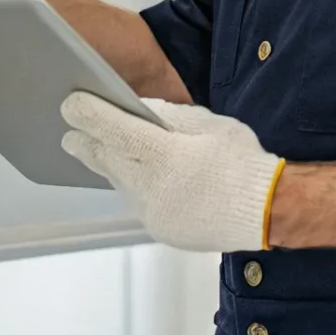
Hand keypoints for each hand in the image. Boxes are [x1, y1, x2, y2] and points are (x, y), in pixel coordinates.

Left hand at [60, 93, 284, 253]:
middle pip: (107, 159)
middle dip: (86, 144)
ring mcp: (152, 211)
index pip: (115, 131)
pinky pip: (136, 202)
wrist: (265, 211)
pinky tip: (136, 175)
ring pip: (119, 183)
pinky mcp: (158, 229)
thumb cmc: (240, 162)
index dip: (89, 116)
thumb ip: (169, 116)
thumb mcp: (209, 123)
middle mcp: (151, 186)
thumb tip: (137, 108)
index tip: (70, 105)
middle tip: (71, 133)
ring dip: (110, 165)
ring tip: (101, 150)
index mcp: (165, 154)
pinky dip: (132, 186)